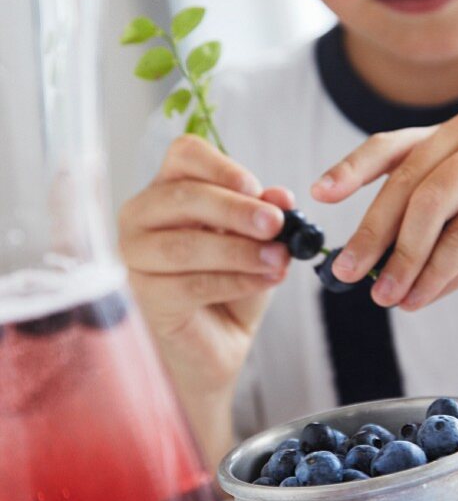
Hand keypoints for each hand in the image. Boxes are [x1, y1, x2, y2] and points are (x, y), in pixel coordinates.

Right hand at [118, 135, 292, 459]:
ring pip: (185, 244)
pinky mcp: (143, 296)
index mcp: (169, 189)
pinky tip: (264, 281)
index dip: (220, 166)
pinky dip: (234, 281)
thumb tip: (280, 195)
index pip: (183, 155)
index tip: (256, 187)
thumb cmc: (232, 285)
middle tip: (276, 224)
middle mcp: (141, 216)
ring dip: (239, 251)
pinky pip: (190, 284)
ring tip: (279, 260)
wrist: (219, 346)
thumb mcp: (259, 244)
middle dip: (236, 210)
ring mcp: (134, 256)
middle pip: (183, 197)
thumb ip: (266, 218)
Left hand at [311, 107, 457, 309]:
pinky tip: (421, 294)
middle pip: (404, 181)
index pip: (393, 146)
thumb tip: (399, 294)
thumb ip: (446, 258)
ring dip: (401, 256)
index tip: (319, 195)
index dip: (352, 169)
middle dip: (370, 232)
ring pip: (429, 204)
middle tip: (347, 273)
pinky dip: (437, 268)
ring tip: (384, 295)